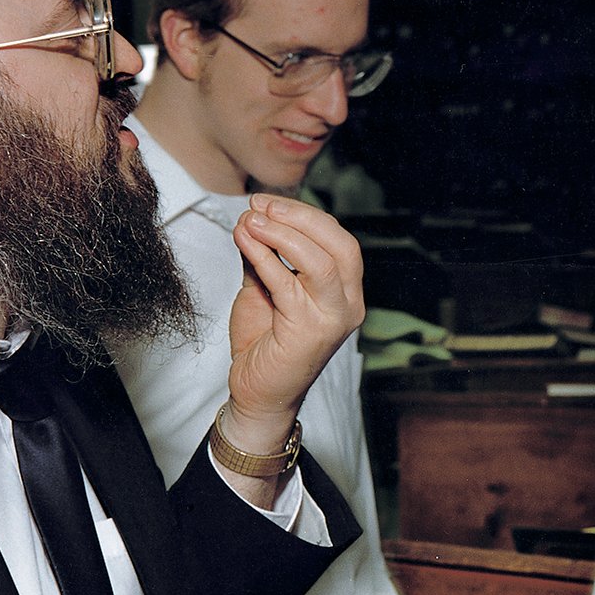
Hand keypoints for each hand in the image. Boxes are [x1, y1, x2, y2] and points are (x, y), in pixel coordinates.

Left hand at [224, 195, 366, 447]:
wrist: (257, 392)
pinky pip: (288, 284)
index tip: (265, 202)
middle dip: (299, 217)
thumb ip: (266, 257)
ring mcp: (334, 319)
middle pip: (340, 244)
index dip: (303, 214)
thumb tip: (253, 218)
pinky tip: (245, 242)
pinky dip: (265, 257)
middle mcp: (349, 304)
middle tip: (260, 205)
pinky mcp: (310, 331)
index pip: (337, 239)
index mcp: (345, 291)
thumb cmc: (264, 343)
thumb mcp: (265, 288)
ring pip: (321, 261)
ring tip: (251, 220)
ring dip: (283, 234)